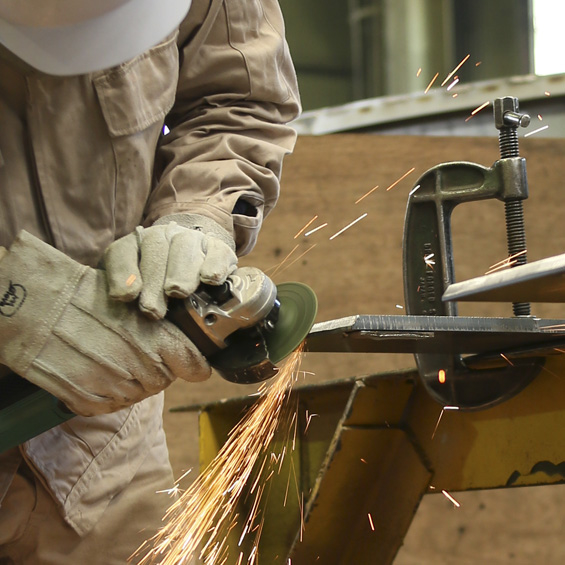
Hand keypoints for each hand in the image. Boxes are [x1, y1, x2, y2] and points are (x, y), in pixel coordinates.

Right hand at [0, 231, 210, 415]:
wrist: (36, 311)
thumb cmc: (85, 298)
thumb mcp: (135, 302)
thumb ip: (164, 327)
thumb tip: (187, 345)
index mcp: (156, 340)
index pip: (193, 365)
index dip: (195, 364)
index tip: (196, 365)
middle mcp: (140, 368)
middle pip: (165, 379)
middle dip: (159, 366)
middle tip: (138, 349)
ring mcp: (114, 389)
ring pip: (141, 392)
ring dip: (135, 379)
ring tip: (114, 357)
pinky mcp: (89, 403)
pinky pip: (114, 404)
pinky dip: (112, 392)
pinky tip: (99, 371)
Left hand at [104, 214, 237, 319]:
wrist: (195, 296)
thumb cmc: (157, 297)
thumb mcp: (134, 297)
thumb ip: (124, 290)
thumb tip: (126, 293)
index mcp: (136, 247)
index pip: (124, 252)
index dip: (124, 273)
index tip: (128, 297)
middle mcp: (165, 236)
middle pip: (156, 246)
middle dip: (153, 279)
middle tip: (152, 309)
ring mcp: (194, 240)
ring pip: (185, 244)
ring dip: (180, 271)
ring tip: (178, 292)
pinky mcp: (220, 250)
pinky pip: (218, 251)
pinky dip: (214, 264)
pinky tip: (210, 278)